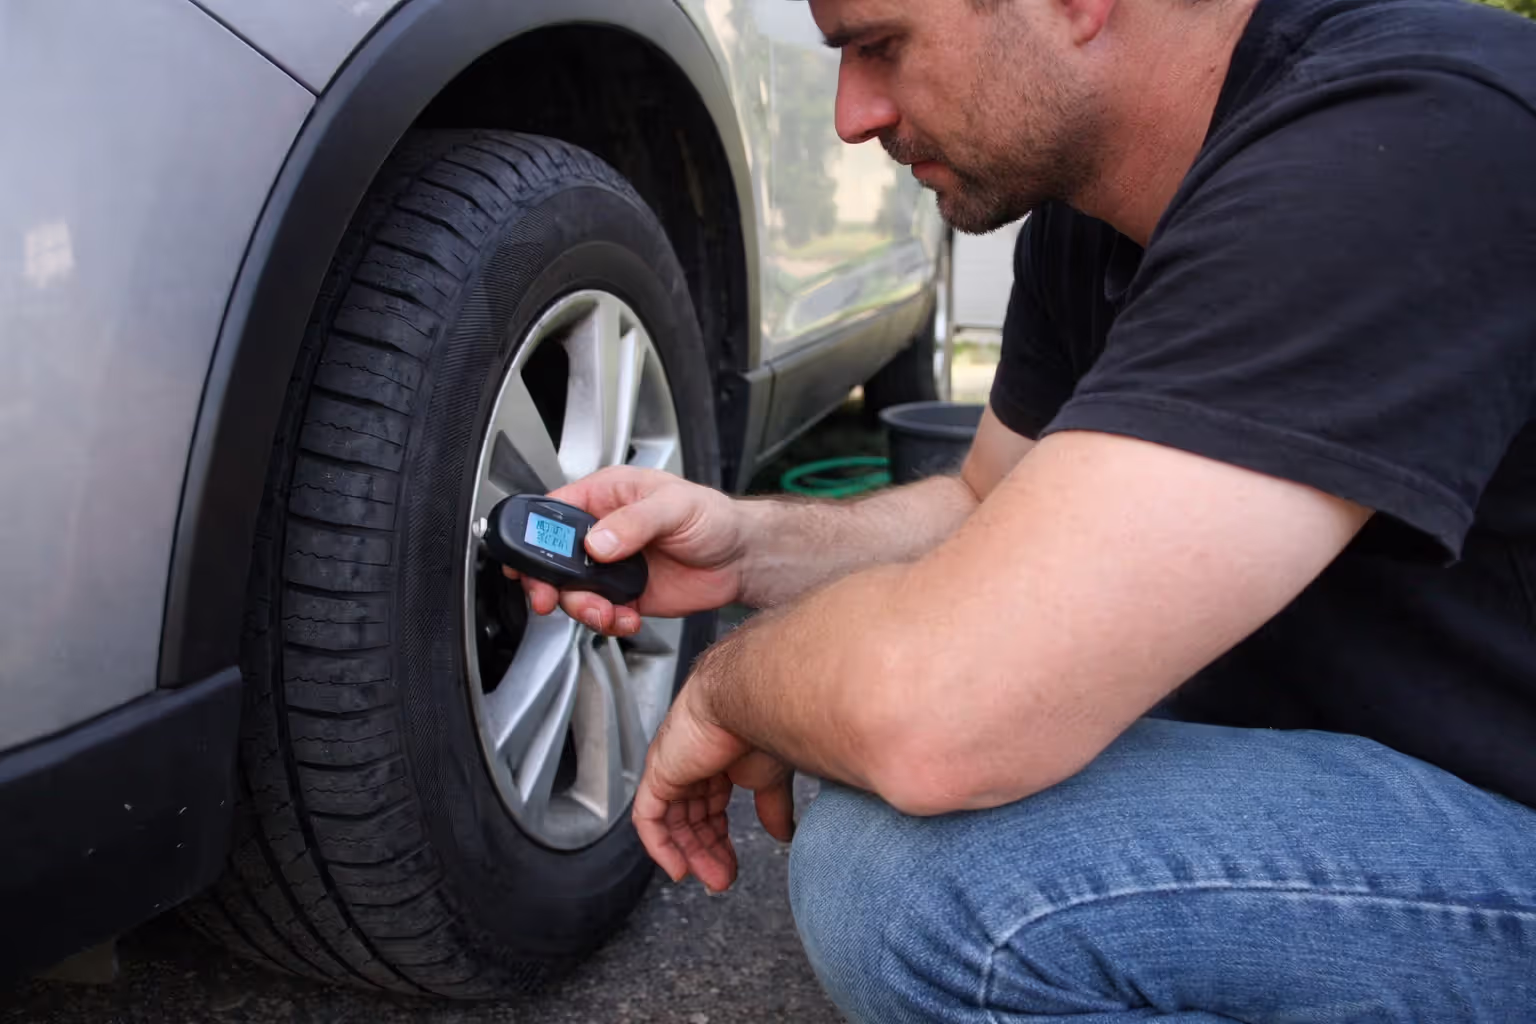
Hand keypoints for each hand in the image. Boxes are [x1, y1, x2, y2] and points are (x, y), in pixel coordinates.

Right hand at [504, 467, 747, 635]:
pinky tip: (628, 619)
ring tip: (608, 613)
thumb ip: (635, 521)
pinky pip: (601, 613)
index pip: (554, 512)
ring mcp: (612, 566)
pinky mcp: (626, 594)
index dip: (535, 537)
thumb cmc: (714, 517)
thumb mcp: (676, 506)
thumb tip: (599, 541)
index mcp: (607, 496)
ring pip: (574, 592)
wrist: (741, 558)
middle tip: (553, 599)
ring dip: (583, 609)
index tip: (529, 562)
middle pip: (554, 559)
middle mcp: (603, 531)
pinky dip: (608, 623)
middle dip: (550, 584)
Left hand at [632, 684, 793, 892]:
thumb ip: (772, 806)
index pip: (710, 810)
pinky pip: (647, 818)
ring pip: (672, 822)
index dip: (720, 841)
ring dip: (690, 855)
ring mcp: (672, 767)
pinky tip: (678, 867)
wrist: (750, 700)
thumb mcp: (772, 776)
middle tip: (722, 880)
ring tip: (712, 879)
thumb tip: (782, 834)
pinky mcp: (657, 773)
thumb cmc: (764, 722)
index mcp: (717, 761)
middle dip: (707, 853)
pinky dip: (660, 847)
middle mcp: (691, 763)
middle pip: (691, 819)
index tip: (732, 866)